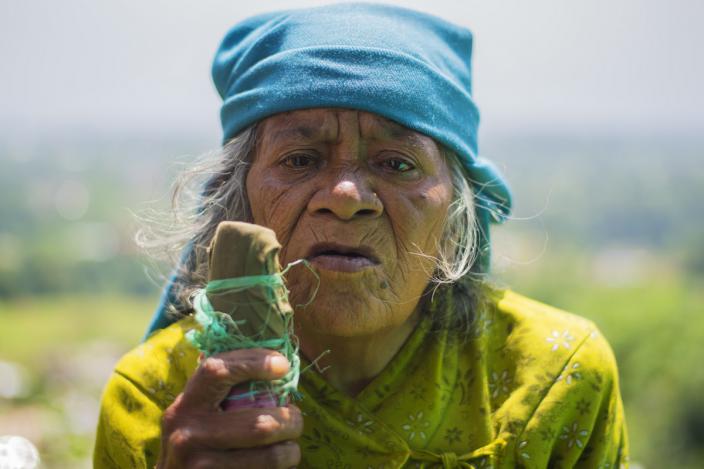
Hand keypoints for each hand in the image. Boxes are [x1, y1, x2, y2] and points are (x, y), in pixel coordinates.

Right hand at [157, 349, 302, 467]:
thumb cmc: (194, 439)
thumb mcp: (195, 411)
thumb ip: (221, 388)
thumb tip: (273, 362)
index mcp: (186, 406)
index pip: (218, 371)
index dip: (254, 362)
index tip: (282, 366)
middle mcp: (188, 436)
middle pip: (260, 424)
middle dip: (291, 420)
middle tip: (296, 419)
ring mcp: (201, 466)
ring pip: (271, 456)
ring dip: (291, 450)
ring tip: (290, 446)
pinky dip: (281, 468)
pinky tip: (279, 464)